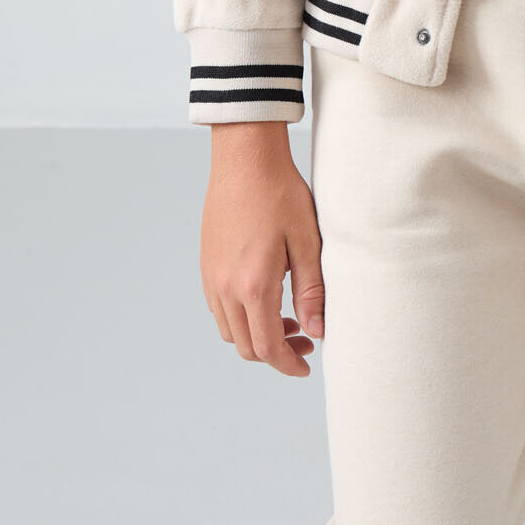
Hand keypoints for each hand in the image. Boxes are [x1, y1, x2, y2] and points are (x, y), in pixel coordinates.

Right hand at [201, 122, 326, 377]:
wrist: (245, 157)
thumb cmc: (280, 193)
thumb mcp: (307, 241)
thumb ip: (312, 290)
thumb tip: (318, 331)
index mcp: (253, 285)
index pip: (267, 346)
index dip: (288, 364)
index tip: (306, 366)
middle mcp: (225, 288)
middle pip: (245, 345)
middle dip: (275, 353)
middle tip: (305, 340)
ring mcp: (210, 276)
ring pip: (229, 330)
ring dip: (256, 335)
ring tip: (287, 318)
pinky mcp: (206, 264)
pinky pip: (218, 308)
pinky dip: (240, 317)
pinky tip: (264, 297)